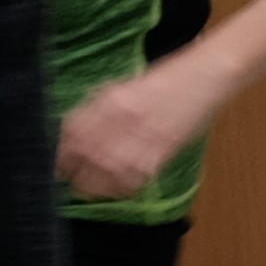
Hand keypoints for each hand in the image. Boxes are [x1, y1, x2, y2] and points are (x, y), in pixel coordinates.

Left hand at [57, 66, 203, 203]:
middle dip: (74, 173)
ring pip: (105, 173)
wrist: (206, 76)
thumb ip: (101, 109)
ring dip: (93, 185)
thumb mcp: (125, 87)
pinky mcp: (161, 153)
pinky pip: (132, 180)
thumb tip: (76, 135)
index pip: (72, 132)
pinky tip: (116, 187)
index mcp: (111, 100)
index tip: (59, 164)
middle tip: (71, 180)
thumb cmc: (168, 79)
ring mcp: (142, 137)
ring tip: (88, 189)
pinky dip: (120, 188)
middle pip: (85, 156)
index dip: (61, 153)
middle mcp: (122, 119)